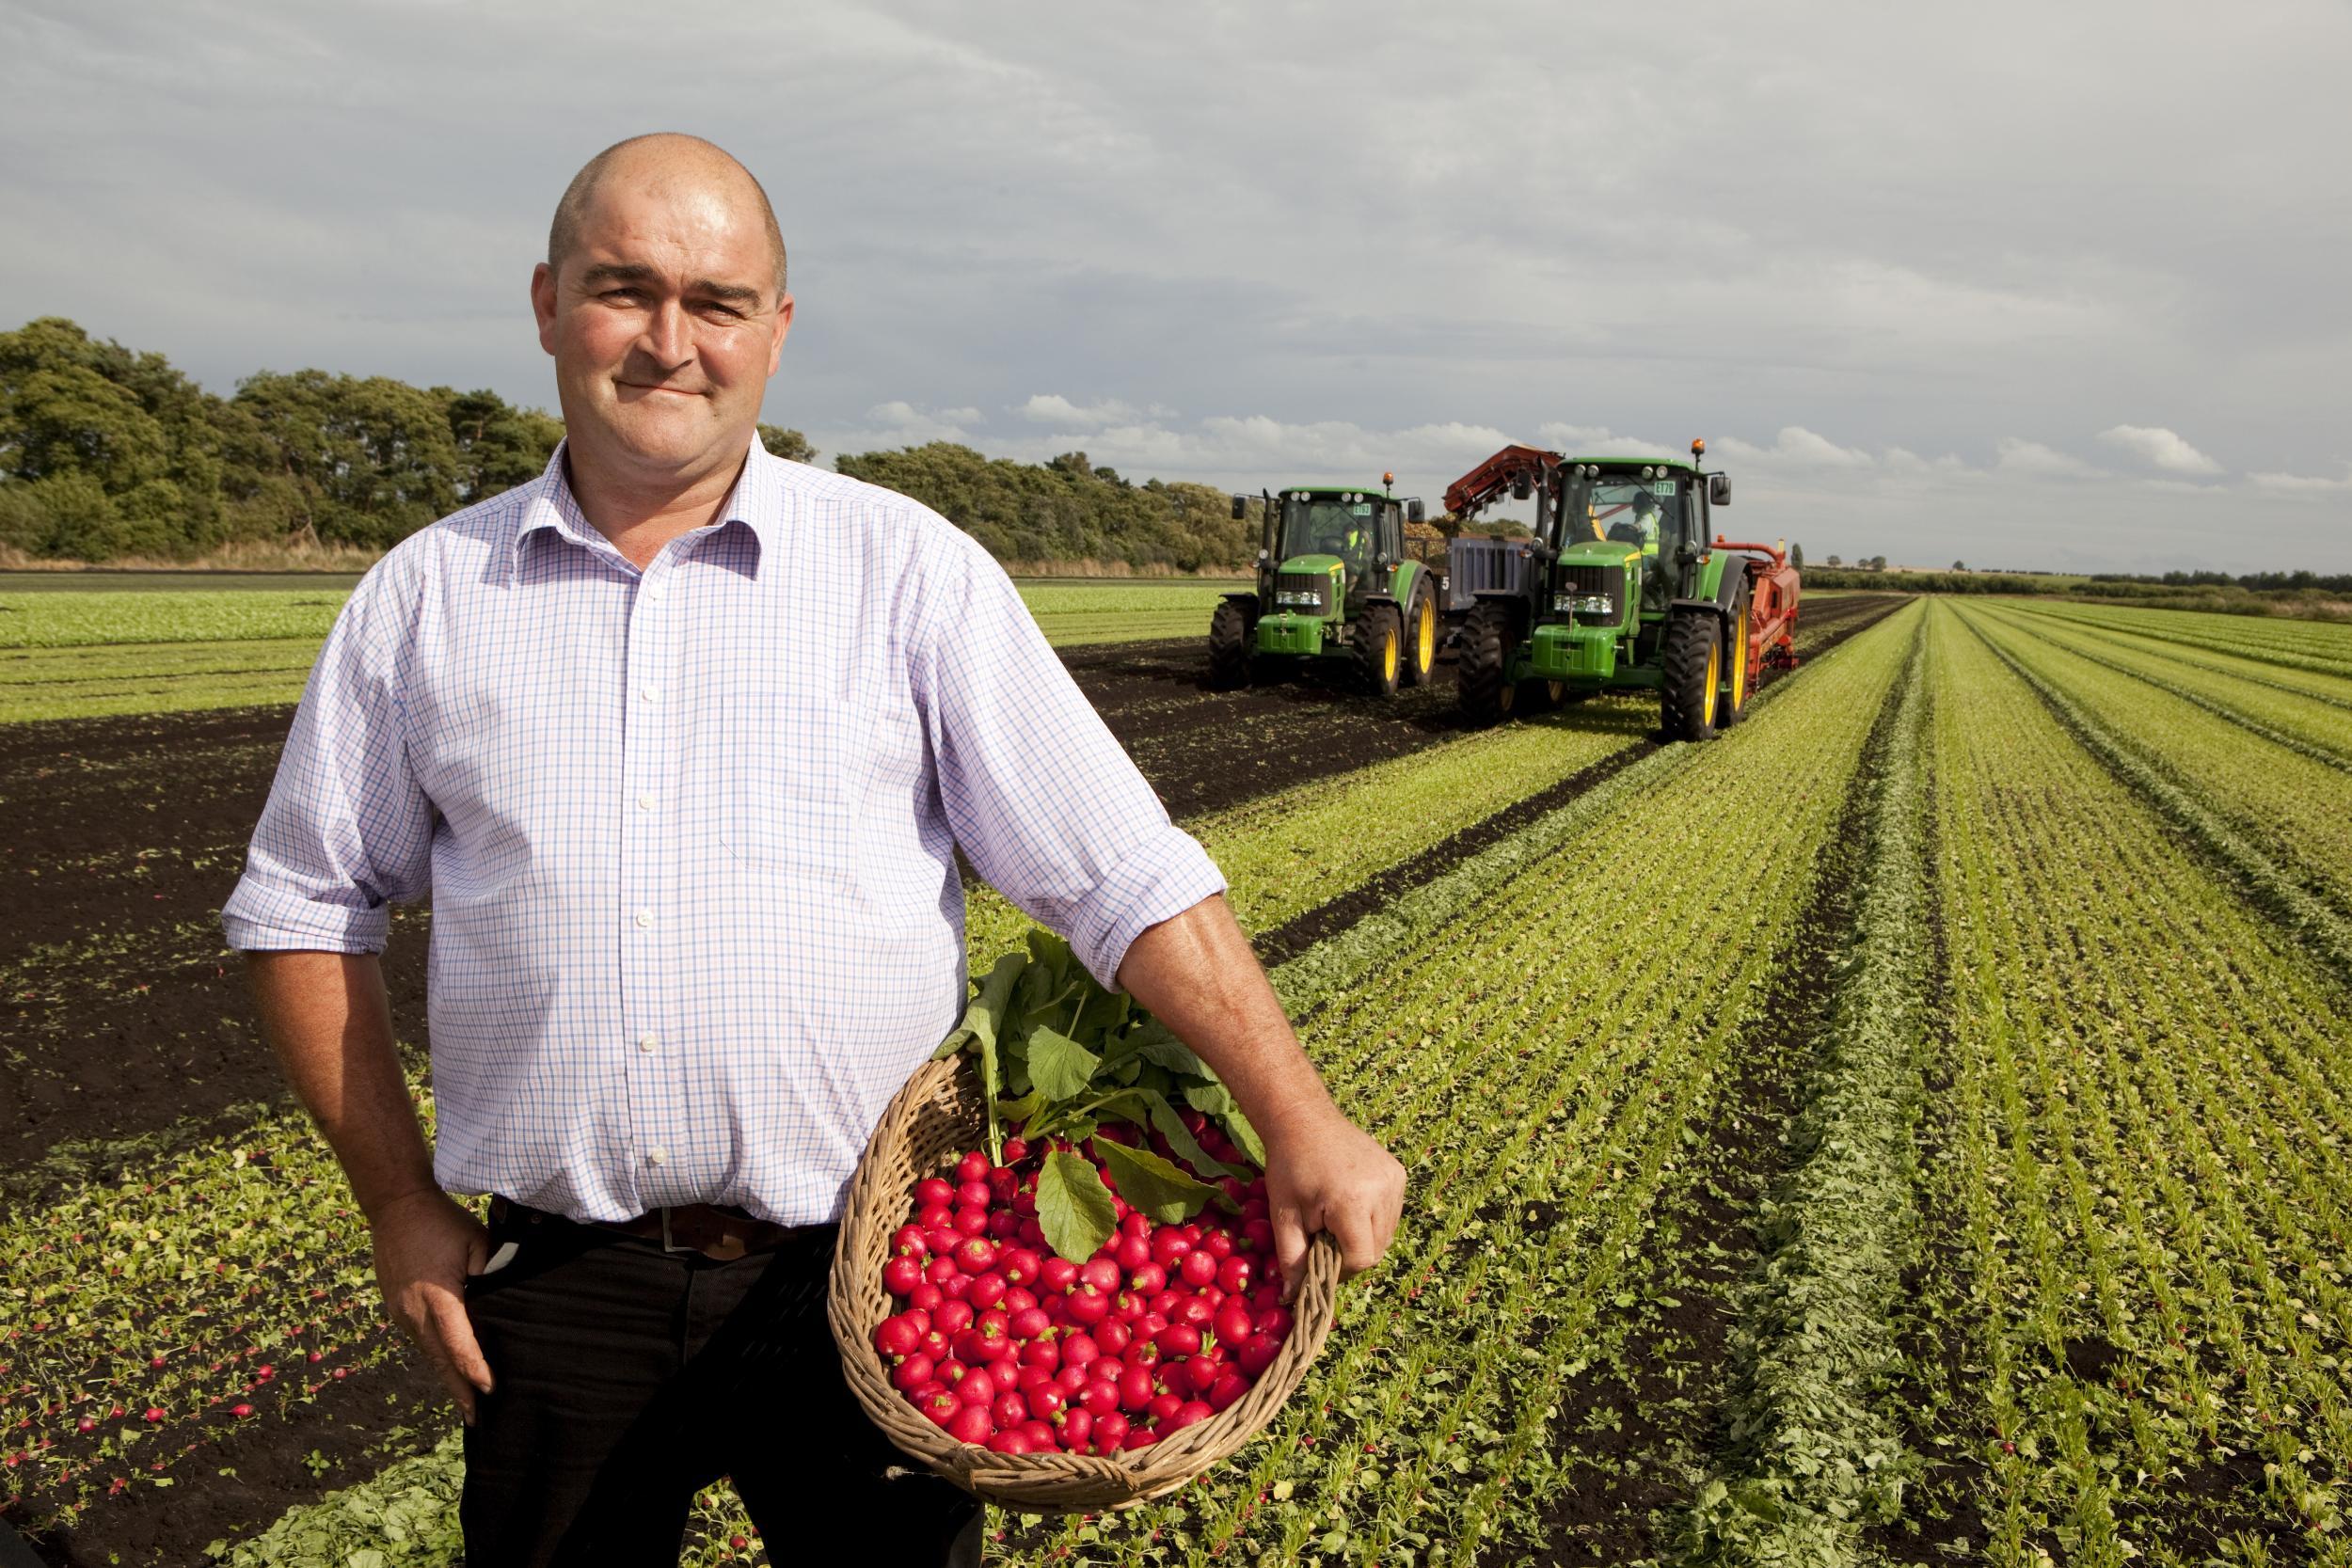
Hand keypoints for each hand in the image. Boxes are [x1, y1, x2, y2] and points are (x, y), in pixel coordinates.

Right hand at [369, 1189, 494, 1423]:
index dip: (475, 1369)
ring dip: (446, 1377)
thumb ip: (492, 1271)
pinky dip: (435, 1357)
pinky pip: (419, 1339)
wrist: (395, 1206)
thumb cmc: (442, 1222)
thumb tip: (506, 1300)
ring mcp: (401, 1312)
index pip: (459, 1343)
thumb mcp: (476, 1241)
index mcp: (437, 1297)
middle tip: (475, 1418)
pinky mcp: (396, 1308)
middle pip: (439, 1360)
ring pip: (427, 1353)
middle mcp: (414, 1312)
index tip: (490, 1389)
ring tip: (465, 1402)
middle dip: (458, 1390)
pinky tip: (448, 1368)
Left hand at [1263, 1106, 1406, 1300]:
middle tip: (1325, 1235)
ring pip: (1387, 1233)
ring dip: (1364, 1236)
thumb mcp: (1284, 1215)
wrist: (1303, 1119)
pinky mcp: (1399, 1173)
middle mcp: (1381, 1190)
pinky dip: (1373, 1218)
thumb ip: (1292, 1259)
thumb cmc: (1288, 1168)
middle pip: (1377, 1249)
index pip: (1361, 1259)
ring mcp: (1394, 1179)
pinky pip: (1391, 1213)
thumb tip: (1293, 1298)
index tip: (1319, 1254)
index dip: (1340, 1267)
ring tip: (1337, 1217)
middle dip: (1351, 1252)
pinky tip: (1351, 1203)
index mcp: (1351, 1201)